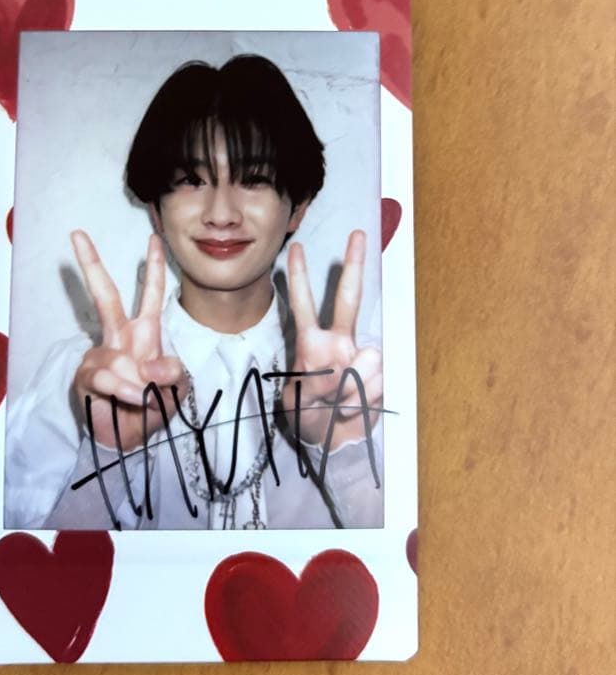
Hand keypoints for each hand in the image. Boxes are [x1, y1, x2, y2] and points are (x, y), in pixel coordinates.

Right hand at [71, 230, 186, 452]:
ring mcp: (100, 355)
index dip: (154, 267)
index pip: (151, 294)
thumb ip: (173, 373)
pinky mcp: (86, 377)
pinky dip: (123, 391)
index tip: (154, 238)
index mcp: (144, 333)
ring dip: (136, 383)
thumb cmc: (154, 406)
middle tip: (78, 234)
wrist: (131, 439)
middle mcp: (119, 337)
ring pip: (114, 357)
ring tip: (146, 400)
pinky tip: (132, 400)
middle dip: (92, 264)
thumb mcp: (177, 390)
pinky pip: (105, 378)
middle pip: (105, 295)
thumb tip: (153, 365)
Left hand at [285, 230, 382, 449]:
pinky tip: (354, 407)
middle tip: (358, 234)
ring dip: (352, 389)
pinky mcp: (380, 376)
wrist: (330, 441)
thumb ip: (319, 380)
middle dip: (354, 266)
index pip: (303, 305)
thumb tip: (350, 364)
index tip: (295, 248)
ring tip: (338, 404)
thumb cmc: (307, 415)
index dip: (299, 278)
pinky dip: (365, 400)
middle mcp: (338, 342)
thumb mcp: (297, 400)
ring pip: (367, 359)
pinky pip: (378, 382)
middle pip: (348, 298)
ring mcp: (360, 357)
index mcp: (311, 343)